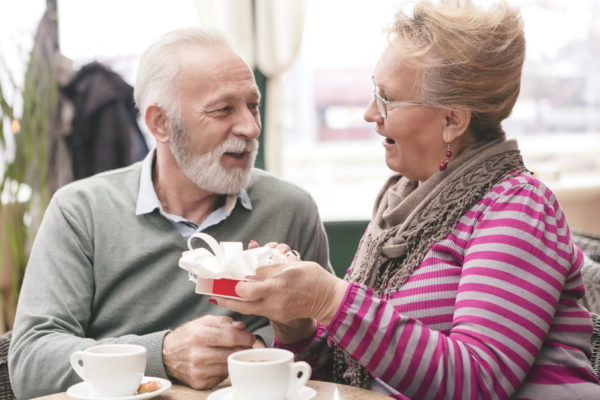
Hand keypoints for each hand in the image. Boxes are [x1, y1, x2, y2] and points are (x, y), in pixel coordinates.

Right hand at [162, 315, 255, 388]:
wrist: (167, 355)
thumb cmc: (188, 336)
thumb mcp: (203, 322)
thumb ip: (224, 322)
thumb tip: (241, 327)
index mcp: (199, 336)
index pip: (231, 338)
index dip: (245, 337)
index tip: (250, 337)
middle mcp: (198, 355)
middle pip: (232, 353)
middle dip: (243, 348)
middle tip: (245, 344)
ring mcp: (199, 371)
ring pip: (228, 365)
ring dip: (234, 359)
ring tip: (232, 351)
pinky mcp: (200, 382)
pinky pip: (221, 376)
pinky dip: (224, 368)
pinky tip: (220, 362)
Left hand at [214, 261, 347, 325]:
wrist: (328, 299)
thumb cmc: (312, 277)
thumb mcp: (291, 266)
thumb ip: (269, 268)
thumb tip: (249, 270)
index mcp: (278, 286)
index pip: (248, 290)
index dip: (236, 285)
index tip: (228, 278)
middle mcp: (275, 302)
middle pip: (242, 305)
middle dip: (225, 299)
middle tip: (212, 292)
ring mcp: (276, 312)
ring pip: (248, 309)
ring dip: (235, 302)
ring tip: (221, 294)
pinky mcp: (278, 316)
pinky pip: (258, 310)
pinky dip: (248, 304)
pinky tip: (242, 296)